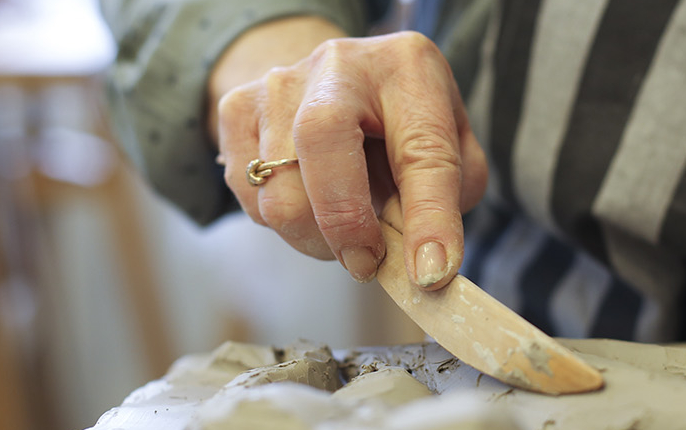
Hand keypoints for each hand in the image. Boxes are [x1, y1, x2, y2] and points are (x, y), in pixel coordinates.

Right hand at [213, 30, 487, 286]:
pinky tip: (310, 202)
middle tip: (367, 263)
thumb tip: (425, 264)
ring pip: (280, 193)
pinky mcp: (236, 110)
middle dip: (346, 226)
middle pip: (321, 145)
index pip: (422, 150)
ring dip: (317, 237)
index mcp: (407, 67)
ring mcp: (278, 84)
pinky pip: (251, 199)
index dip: (429, 218)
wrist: (335, 82)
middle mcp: (338, 65)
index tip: (431, 273)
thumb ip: (445, 201)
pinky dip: (284, 225)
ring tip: (344, 224)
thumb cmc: (400, 124)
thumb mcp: (449, 150)